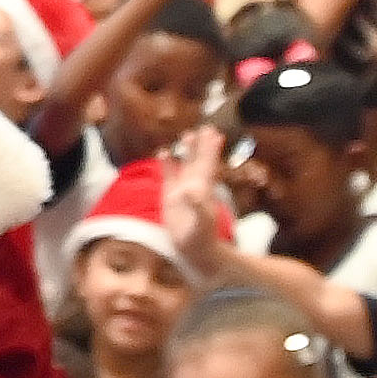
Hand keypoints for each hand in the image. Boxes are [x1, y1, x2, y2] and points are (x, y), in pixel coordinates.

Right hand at [161, 126, 235, 260]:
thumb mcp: (200, 221)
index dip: (211, 148)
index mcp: (204, 187)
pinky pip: (167, 176)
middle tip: (205, 127)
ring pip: (184, 165)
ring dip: (186, 151)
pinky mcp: (169, 197)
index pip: (208, 163)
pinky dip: (166, 164)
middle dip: (201, 144)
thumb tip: (188, 190)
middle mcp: (194, 185)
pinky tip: (162, 152)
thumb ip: (196, 206)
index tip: (215, 133)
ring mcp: (181, 190)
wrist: (193, 250)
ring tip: (186, 134)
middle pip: (198, 159)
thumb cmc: (201, 237)